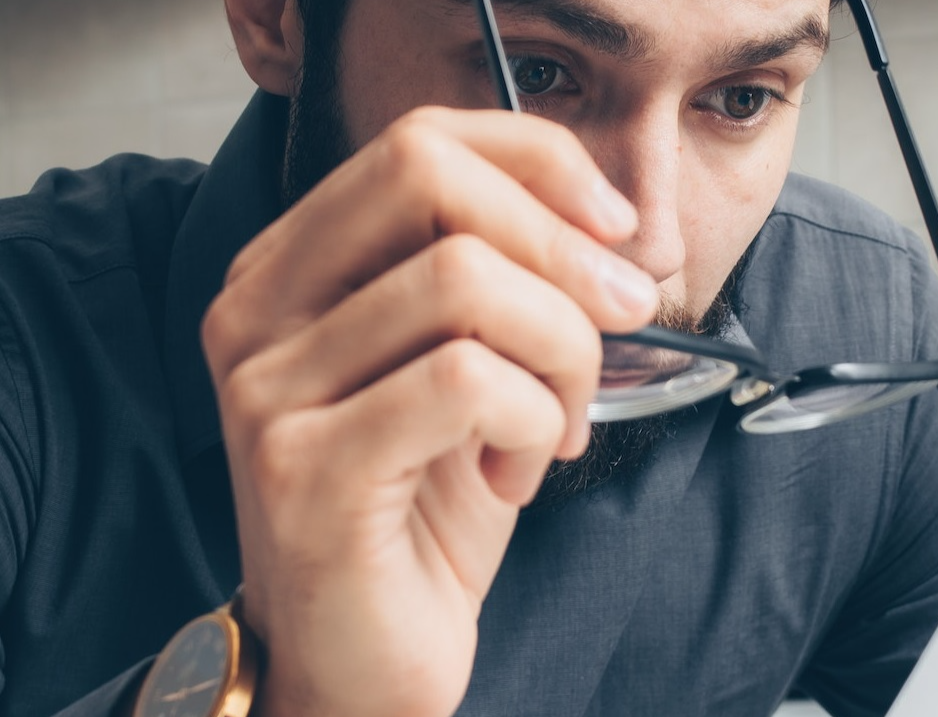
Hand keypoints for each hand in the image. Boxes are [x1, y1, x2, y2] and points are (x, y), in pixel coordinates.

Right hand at [200, 107, 656, 716]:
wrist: (362, 656)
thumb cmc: (422, 512)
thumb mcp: (468, 369)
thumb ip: (500, 281)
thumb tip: (601, 221)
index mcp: (292, 269)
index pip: (417, 143)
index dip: (537, 162)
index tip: (613, 225)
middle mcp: (257, 311)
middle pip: (428, 179)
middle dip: (560, 243)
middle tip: (622, 313)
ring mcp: (267, 387)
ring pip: (465, 280)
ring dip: (560, 351)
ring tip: (558, 422)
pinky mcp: (303, 466)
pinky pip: (468, 380)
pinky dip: (531, 420)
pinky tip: (517, 472)